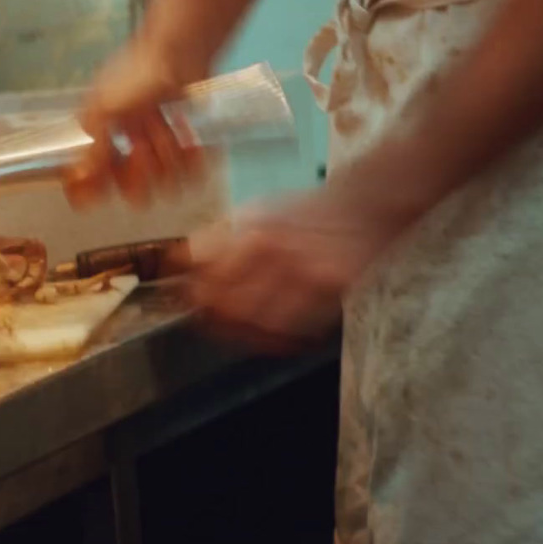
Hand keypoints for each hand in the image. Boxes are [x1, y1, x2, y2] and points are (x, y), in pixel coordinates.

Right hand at [65, 35, 209, 209]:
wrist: (179, 52)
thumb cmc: (136, 75)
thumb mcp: (107, 110)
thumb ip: (92, 149)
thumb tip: (74, 180)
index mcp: (98, 135)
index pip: (88, 179)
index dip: (92, 192)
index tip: (95, 200)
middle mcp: (124, 146)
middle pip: (131, 190)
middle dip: (141, 169)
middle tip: (143, 146)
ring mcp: (155, 148)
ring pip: (162, 182)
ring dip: (167, 154)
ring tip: (169, 128)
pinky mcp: (184, 147)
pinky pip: (189, 173)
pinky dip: (193, 158)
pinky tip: (191, 140)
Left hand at [183, 188, 407, 353]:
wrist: (361, 204)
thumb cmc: (303, 211)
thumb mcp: (255, 211)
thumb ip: (220, 239)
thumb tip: (180, 265)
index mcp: (248, 228)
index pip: (202, 268)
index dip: (188, 290)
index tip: (184, 301)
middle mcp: (271, 248)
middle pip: (225, 301)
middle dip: (212, 318)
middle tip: (211, 325)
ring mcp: (302, 271)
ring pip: (258, 321)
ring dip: (245, 335)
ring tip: (241, 335)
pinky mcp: (330, 289)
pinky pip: (297, 326)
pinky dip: (280, 339)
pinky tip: (274, 338)